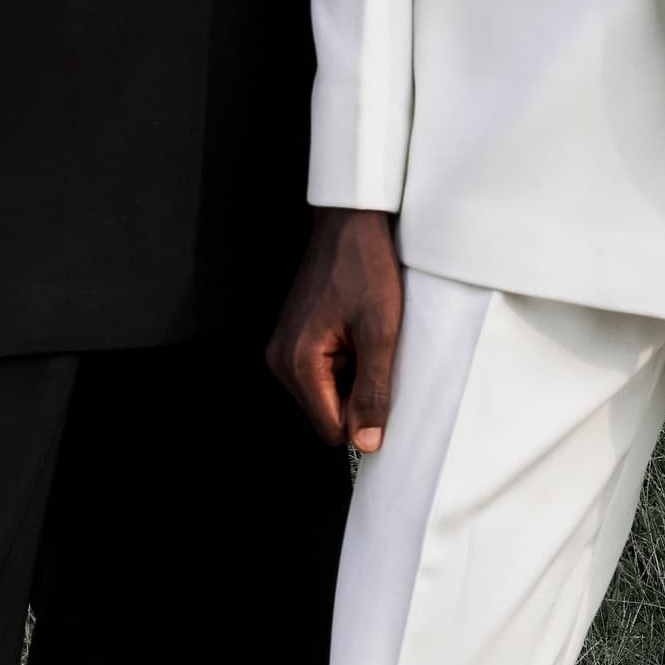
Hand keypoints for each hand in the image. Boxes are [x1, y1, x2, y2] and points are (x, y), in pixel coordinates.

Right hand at [267, 207, 403, 452]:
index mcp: (298, 362)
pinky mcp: (293, 337)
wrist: (350, 221)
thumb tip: (366, 443)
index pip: (331, 428)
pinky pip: (322, 371)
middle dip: (357, 393)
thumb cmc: (365, 267)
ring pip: (326, 392)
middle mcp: (281, 359)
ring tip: (366, 336)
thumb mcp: (380, 332)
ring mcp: (284, 347)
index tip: (383, 386)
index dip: (363, 418)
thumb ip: (373, 391)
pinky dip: (345, 360)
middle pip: (327, 412)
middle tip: (375, 351)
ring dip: (353, 375)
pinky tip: (356, 330)